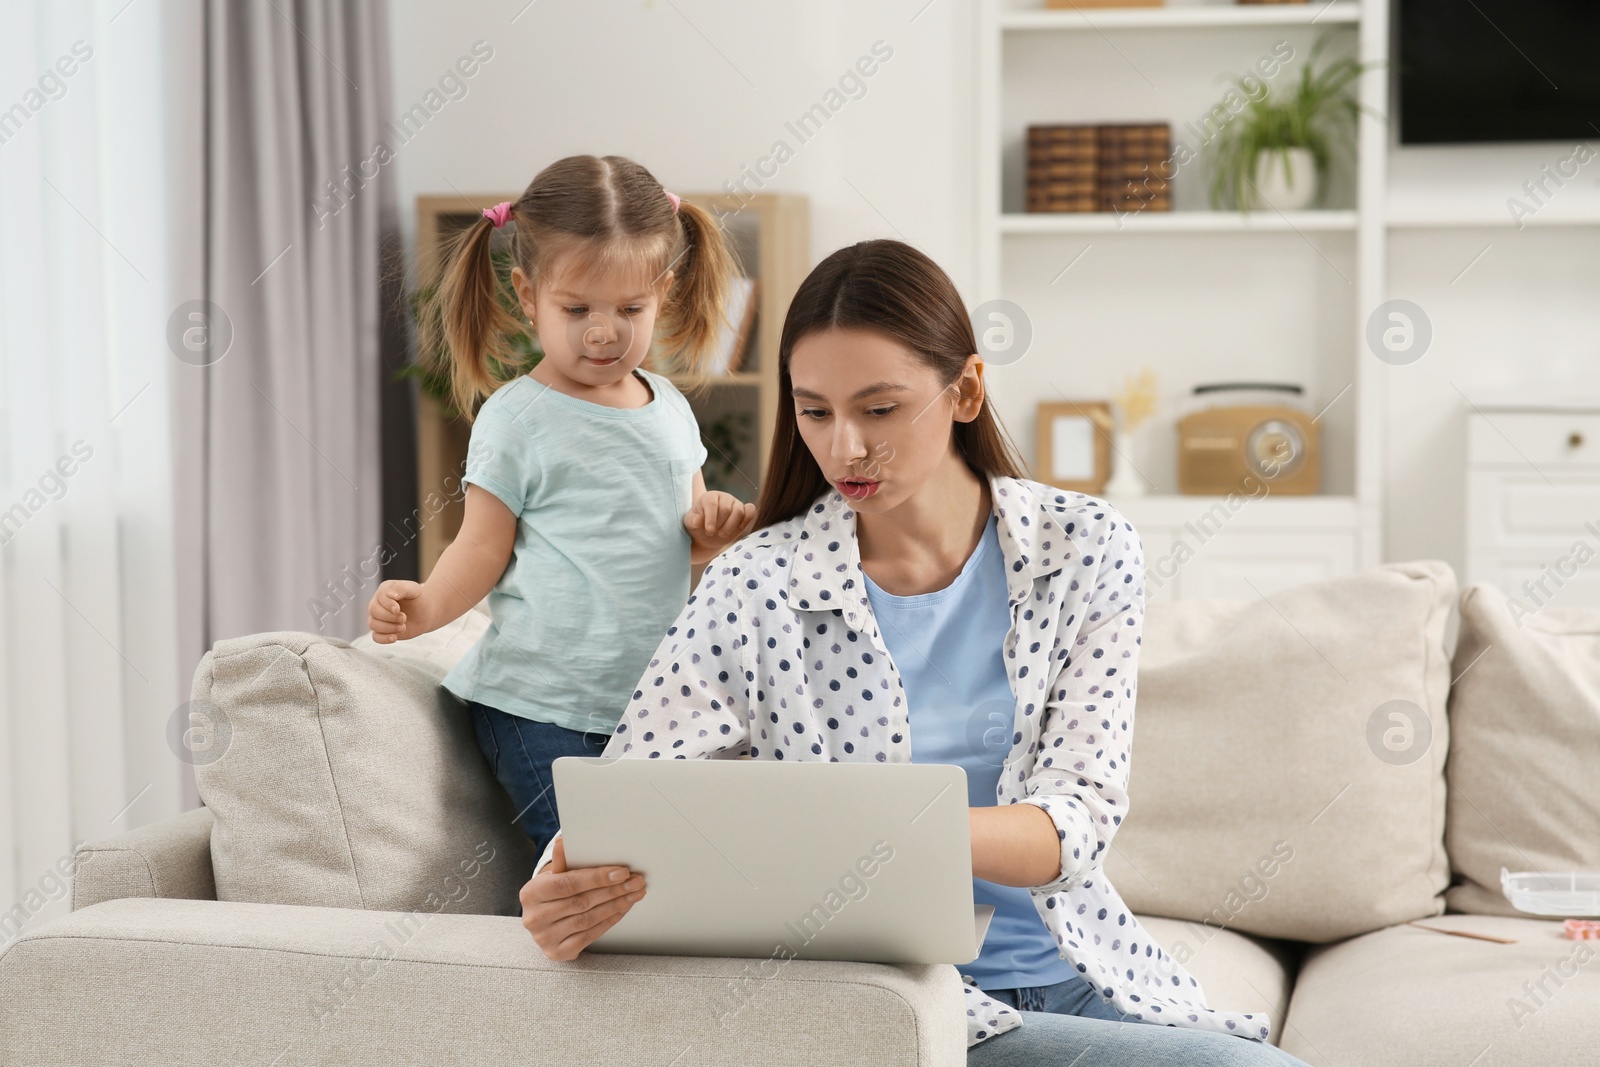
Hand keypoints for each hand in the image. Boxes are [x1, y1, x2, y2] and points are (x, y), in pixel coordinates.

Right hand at [367, 579, 425, 643]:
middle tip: (404, 618)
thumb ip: (402, 588)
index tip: (398, 609)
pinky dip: (383, 639)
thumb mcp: (414, 589)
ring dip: (389, 627)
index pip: (379, 597)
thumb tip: (390, 594)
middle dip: (389, 617)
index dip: (387, 605)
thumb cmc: (419, 599)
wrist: (426, 613)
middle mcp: (378, 603)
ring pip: (373, 624)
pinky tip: (394, 638)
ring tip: (403, 626)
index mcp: (384, 590)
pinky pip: (375, 637)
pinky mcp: (382, 630)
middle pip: (373, 611)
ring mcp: (379, 617)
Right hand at [522, 837, 646, 960]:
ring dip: (616, 905)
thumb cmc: (552, 893)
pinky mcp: (557, 953)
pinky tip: (623, 909)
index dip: (596, 878)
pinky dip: (609, 921)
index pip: (567, 884)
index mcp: (530, 893)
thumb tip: (564, 842)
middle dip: (613, 891)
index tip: (622, 872)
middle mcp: (534, 918)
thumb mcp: (554, 875)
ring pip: (588, 919)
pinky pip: (589, 935)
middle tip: (636, 882)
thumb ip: (562, 861)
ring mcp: (544, 938)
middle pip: (581, 902)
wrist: (544, 922)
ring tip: (634, 894)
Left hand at [684, 490, 755, 560]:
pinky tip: (737, 529)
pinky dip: (746, 520)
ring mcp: (735, 503)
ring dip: (731, 526)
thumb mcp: (690, 525)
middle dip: (720, 524)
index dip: (711, 518)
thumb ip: (692, 521)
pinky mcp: (745, 511)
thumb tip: (697, 520)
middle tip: (713, 533)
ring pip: (739, 511)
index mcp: (709, 497)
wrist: (708, 536)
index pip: (712, 503)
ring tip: (723, 533)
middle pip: (726, 509)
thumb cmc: (698, 527)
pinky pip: (751, 511)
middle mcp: (723, 497)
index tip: (709, 530)